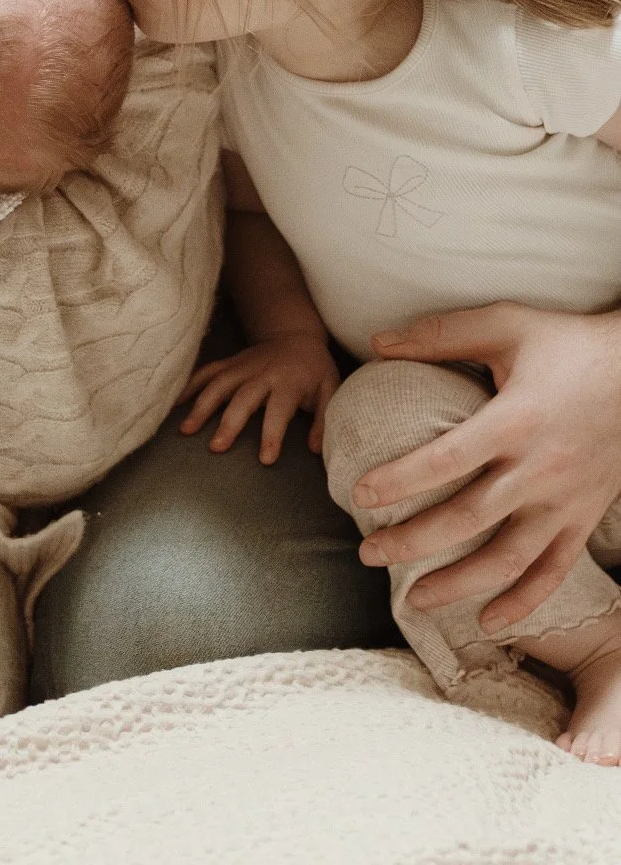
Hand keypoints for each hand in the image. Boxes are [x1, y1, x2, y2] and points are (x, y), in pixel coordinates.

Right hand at [178, 332, 339, 461]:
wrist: (296, 335)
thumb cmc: (314, 369)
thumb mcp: (329, 390)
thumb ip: (323, 419)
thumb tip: (316, 449)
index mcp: (289, 382)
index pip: (280, 409)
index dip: (273, 433)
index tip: (265, 459)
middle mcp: (262, 373)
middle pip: (243, 398)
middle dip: (229, 422)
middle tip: (215, 447)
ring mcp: (242, 366)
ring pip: (219, 384)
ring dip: (202, 405)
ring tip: (186, 430)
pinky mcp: (230, 362)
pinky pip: (207, 371)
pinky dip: (190, 384)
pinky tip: (175, 403)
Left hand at [355, 303, 620, 628]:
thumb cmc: (566, 343)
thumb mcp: (505, 323)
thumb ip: (441, 334)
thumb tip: (376, 343)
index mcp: (515, 419)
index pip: (446, 459)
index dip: (399, 480)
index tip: (360, 495)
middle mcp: (540, 468)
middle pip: (467, 519)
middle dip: (412, 542)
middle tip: (367, 553)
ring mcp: (565, 500)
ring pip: (508, 559)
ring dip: (459, 585)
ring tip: (414, 599)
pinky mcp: (585, 517)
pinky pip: (555, 571)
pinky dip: (524, 603)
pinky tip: (489, 621)